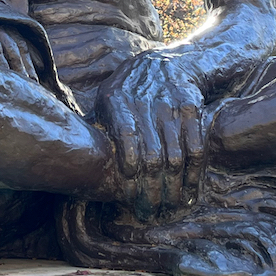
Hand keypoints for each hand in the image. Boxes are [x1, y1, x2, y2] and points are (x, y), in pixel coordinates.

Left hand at [95, 51, 206, 219]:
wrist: (167, 63)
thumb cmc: (128, 90)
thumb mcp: (107, 98)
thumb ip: (99, 125)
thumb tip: (79, 160)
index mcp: (118, 99)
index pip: (125, 136)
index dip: (127, 165)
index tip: (127, 190)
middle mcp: (146, 103)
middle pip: (152, 155)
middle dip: (151, 190)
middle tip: (148, 212)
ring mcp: (172, 107)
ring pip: (175, 157)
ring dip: (173, 189)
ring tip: (168, 208)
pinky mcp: (192, 111)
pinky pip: (195, 150)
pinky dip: (193, 175)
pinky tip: (188, 192)